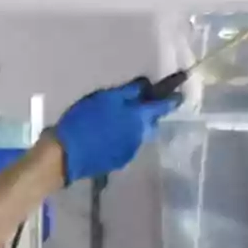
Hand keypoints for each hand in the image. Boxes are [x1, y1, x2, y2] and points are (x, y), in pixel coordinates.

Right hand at [50, 79, 176, 184]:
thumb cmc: (85, 120)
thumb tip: (146, 85)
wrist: (66, 154)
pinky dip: (122, 138)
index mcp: (139, 117)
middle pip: (152, 122)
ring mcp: (130, 150)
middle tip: (142, 106)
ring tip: (118, 122)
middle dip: (151, 114)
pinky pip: (127, 145)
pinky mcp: (119, 161)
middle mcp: (140, 135)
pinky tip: (108, 136)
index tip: (181, 93)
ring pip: (139, 134)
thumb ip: (128, 92)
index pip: (163, 105)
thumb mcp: (105, 98)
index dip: (173, 97)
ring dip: (134, 127)